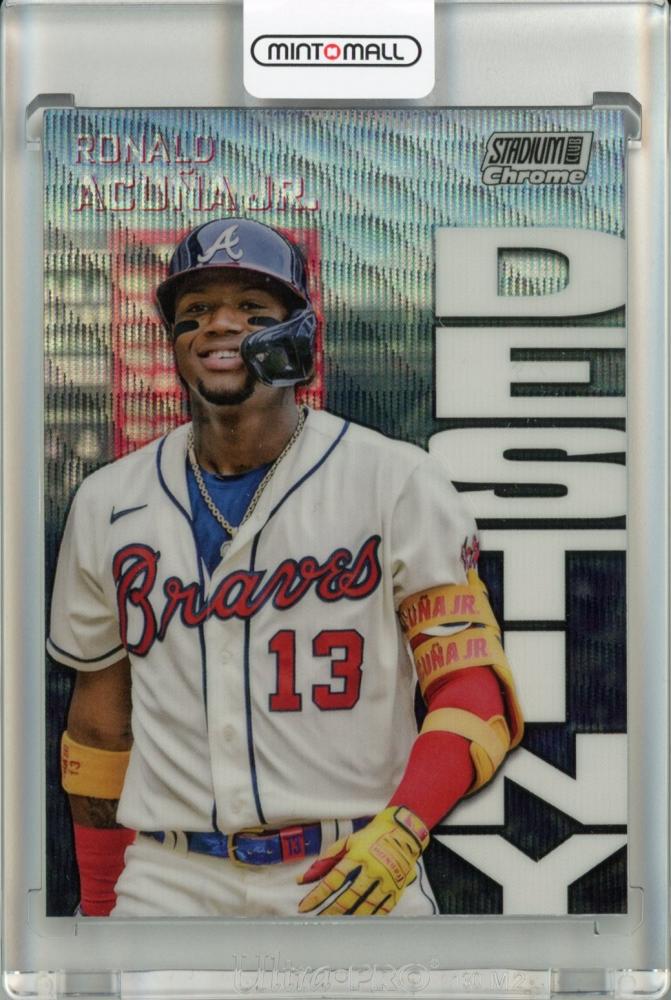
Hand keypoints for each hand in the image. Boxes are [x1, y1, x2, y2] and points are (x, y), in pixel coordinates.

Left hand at [297, 806, 429, 915]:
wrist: (403, 833)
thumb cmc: (371, 837)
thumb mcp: (347, 842)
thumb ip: (326, 860)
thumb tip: (303, 879)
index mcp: (358, 855)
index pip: (333, 879)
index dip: (318, 894)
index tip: (305, 906)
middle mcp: (373, 868)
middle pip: (350, 895)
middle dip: (332, 910)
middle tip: (319, 919)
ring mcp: (387, 880)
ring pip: (366, 905)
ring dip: (349, 916)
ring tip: (336, 923)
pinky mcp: (397, 889)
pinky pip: (382, 909)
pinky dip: (368, 917)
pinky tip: (357, 922)